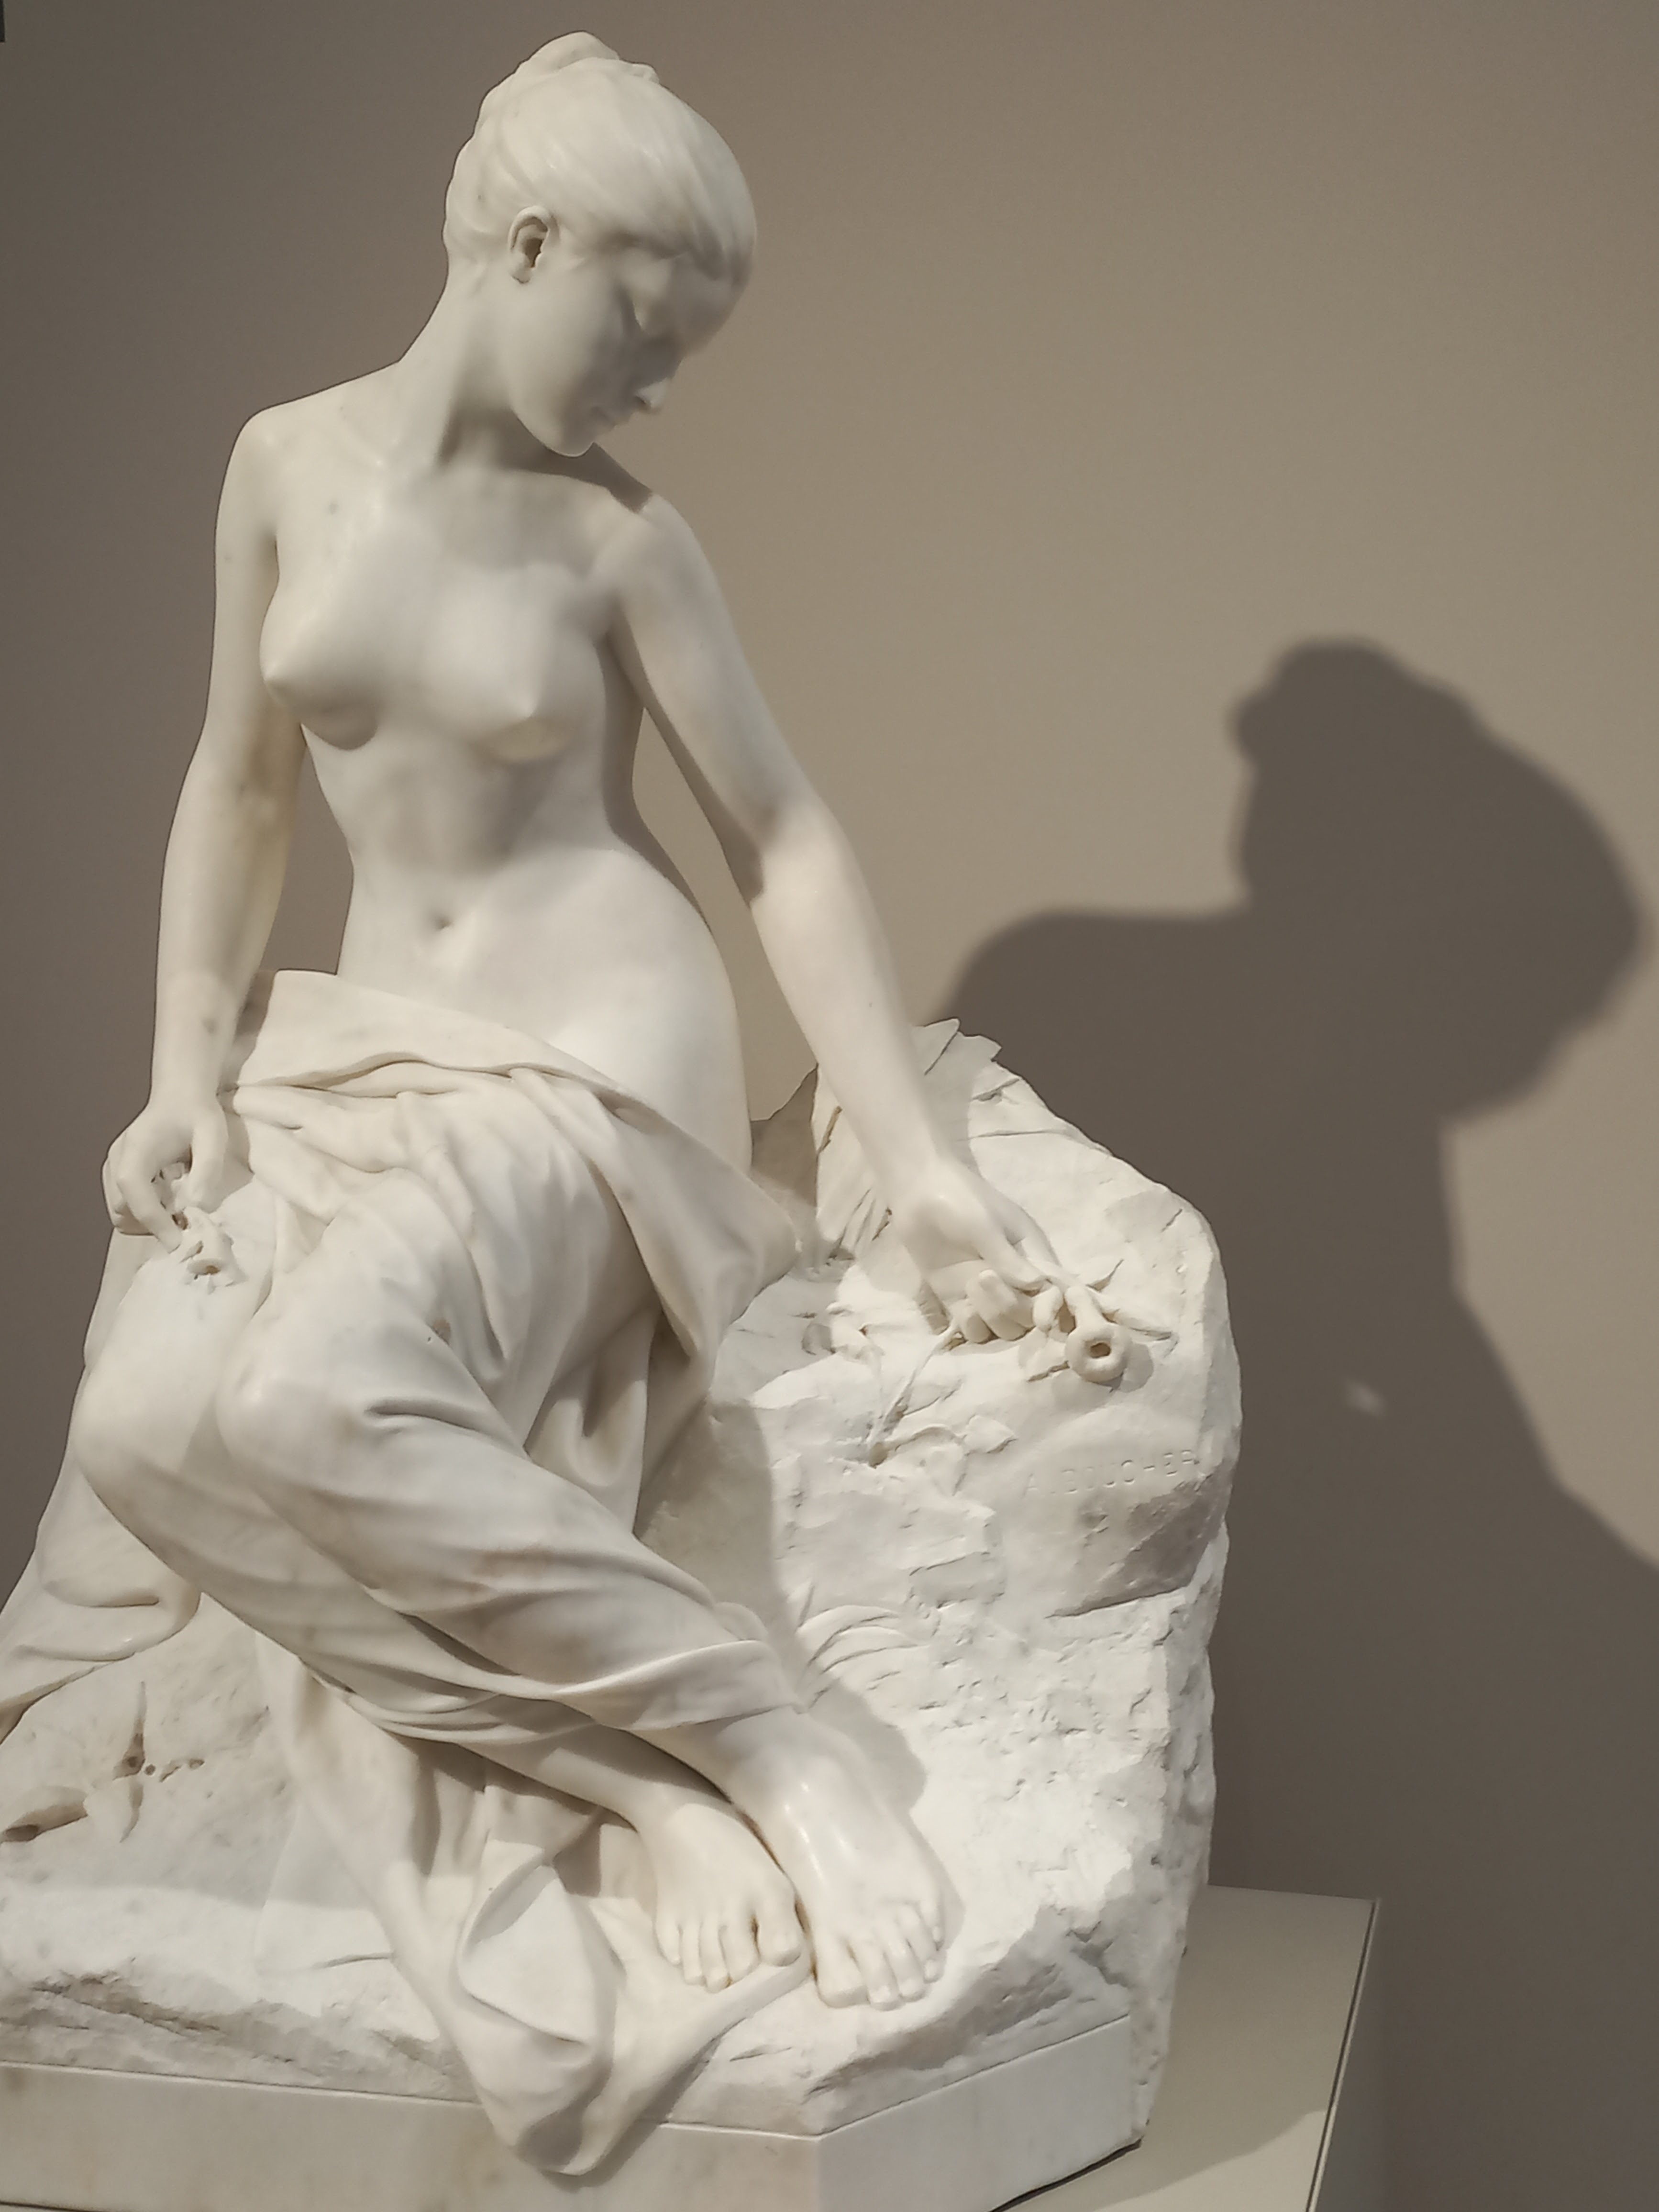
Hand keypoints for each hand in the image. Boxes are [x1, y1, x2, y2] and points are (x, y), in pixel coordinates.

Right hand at [102, 1094, 228, 1246]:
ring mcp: (112, 1168)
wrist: (180, 1095)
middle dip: (152, 1225)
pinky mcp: (117, 1174)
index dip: (156, 1224)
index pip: (135, 1197)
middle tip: (185, 1226)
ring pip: (120, 1214)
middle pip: (122, 1211)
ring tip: (179, 1214)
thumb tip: (198, 1206)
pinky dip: (145, 1213)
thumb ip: (207, 1169)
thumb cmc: (197, 1113)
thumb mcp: (212, 1136)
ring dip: (148, 1222)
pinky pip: (125, 1205)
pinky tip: (169, 1202)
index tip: (180, 1243)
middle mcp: (116, 1161)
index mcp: (135, 1151)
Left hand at [888, 1152, 1057, 1341]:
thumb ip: (1008, 1256)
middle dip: (1012, 1307)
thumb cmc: (959, 1199)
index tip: (1041, 1318)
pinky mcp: (959, 1301)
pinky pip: (974, 1330)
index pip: (1054, 1291)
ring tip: (971, 1285)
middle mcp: (1014, 1279)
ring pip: (1005, 1328)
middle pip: (1029, 1317)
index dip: (1052, 1309)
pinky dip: (972, 1325)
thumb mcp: (985, 1224)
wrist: (917, 1193)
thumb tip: (1038, 1285)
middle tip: (984, 1278)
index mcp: (1032, 1255)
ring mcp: (986, 1294)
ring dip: (993, 1317)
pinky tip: (961, 1305)